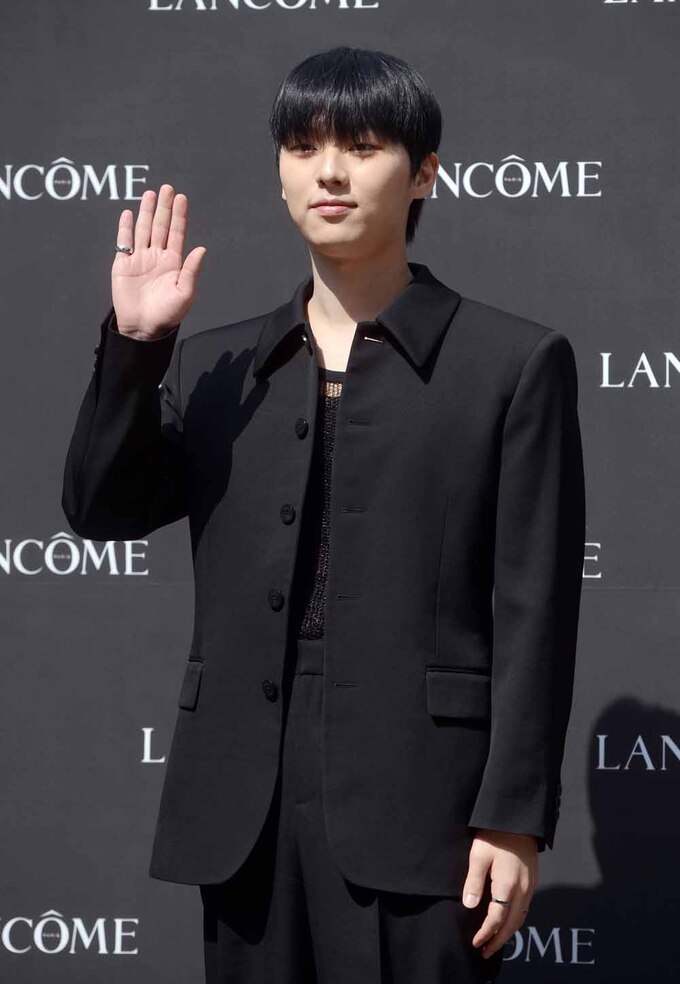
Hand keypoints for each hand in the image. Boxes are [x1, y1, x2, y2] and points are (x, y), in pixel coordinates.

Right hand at [112, 184, 206, 338]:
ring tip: (150, 194)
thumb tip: (201, 249)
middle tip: (167, 188)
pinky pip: (124, 242)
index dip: (179, 216)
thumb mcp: (184, 293)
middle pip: (160, 226)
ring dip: (146, 212)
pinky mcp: (123, 265)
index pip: (177, 233)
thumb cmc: (167, 314)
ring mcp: (139, 259)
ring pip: (143, 230)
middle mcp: (157, 257)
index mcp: (173, 263)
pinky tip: (129, 213)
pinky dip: (126, 228)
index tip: (181, 198)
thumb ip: (191, 270)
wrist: (143, 328)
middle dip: (164, 208)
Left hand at [462, 829, 536, 959]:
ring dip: (509, 932)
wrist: (518, 818)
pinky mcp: (533, 879)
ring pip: (521, 917)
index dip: (486, 933)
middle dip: (499, 940)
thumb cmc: (494, 834)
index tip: (475, 943)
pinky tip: (508, 919)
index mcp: (507, 885)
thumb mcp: (479, 855)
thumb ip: (474, 881)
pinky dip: (516, 919)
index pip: (497, 918)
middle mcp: (522, 889)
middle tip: (485, 951)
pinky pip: (526, 906)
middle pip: (512, 924)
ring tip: (495, 940)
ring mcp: (530, 884)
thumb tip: (469, 906)